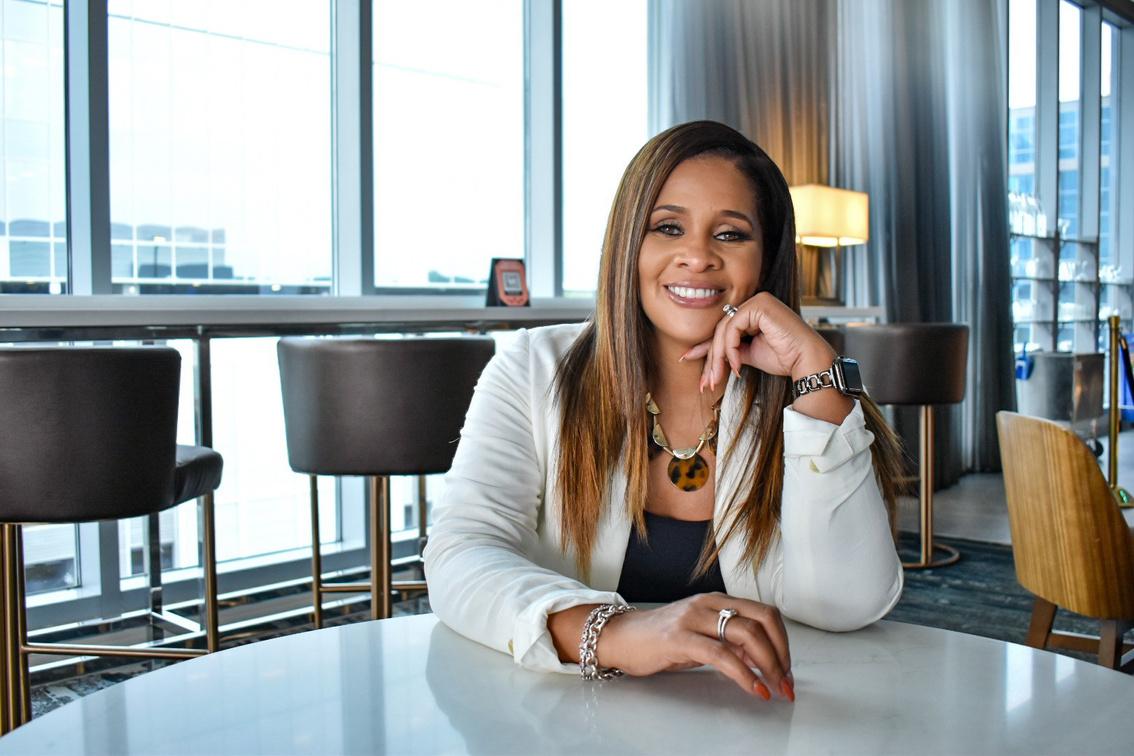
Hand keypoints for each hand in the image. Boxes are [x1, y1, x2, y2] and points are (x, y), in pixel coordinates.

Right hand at [599, 593, 793, 700]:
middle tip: (786, 682)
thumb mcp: (702, 635)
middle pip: (762, 621)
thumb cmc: (661, 639)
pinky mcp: (679, 638)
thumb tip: (763, 659)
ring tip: (774, 688)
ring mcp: (693, 618)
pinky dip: (744, 674)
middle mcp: (709, 603)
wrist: (621, 637)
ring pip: (746, 634)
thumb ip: (731, 642)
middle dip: (781, 655)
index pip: (765, 612)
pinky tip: (753, 688)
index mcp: (717, 600)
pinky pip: (721, 655)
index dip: (783, 641)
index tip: (787, 668)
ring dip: (769, 665)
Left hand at [681, 291, 833, 391]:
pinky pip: (733, 327)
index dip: (706, 348)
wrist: (806, 362)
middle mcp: (755, 302)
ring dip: (719, 357)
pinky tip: (736, 365)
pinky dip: (730, 349)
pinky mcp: (759, 305)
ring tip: (719, 377)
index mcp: (753, 312)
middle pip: (721, 330)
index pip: (724, 329)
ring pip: (724, 330)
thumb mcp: (749, 354)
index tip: (688, 361)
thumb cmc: (785, 358)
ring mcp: (757, 301)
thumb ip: (730, 350)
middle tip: (706, 381)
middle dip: (711, 358)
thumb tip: (706, 355)